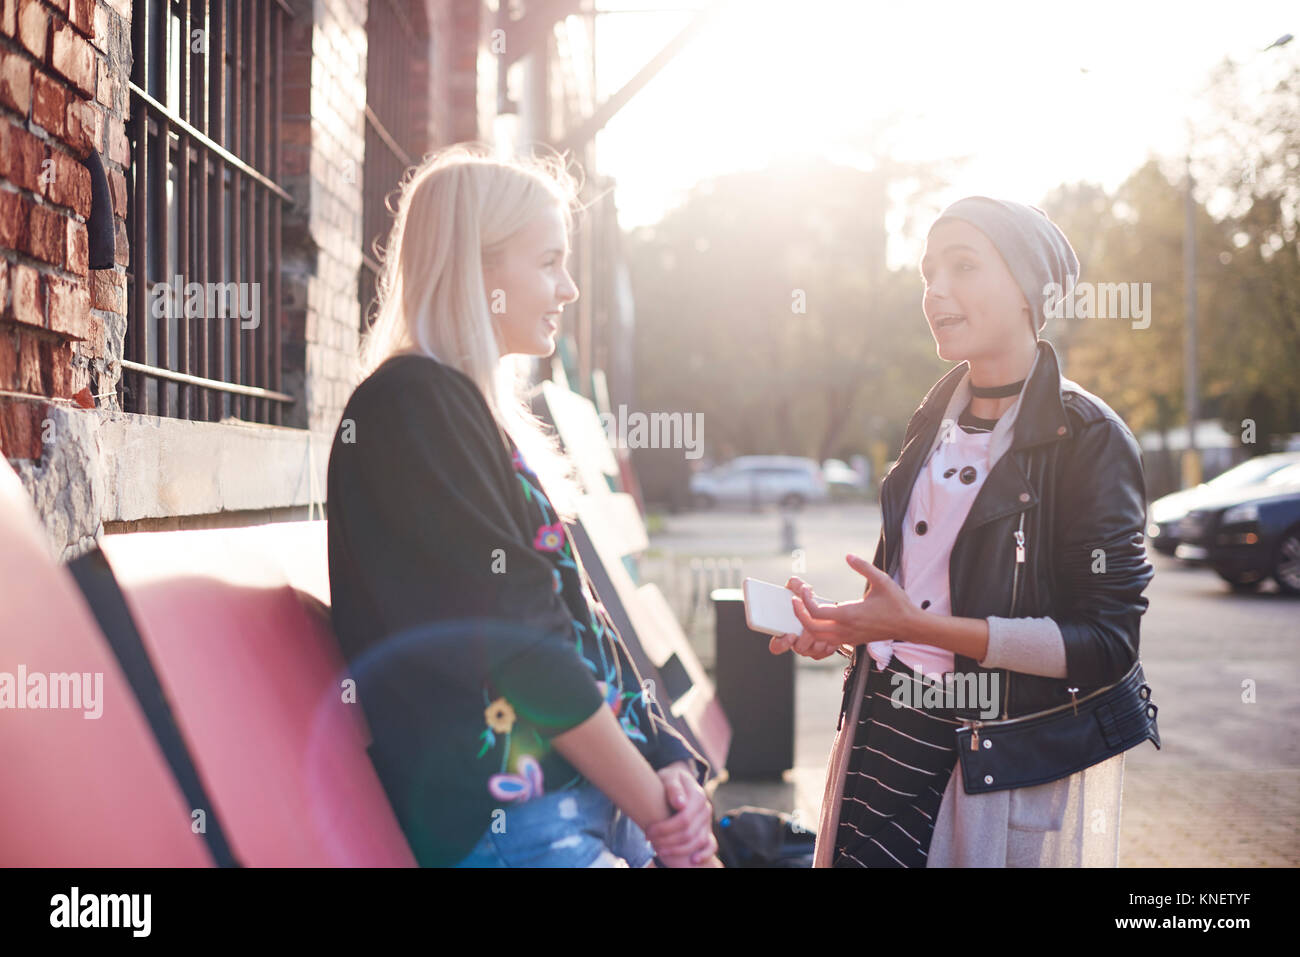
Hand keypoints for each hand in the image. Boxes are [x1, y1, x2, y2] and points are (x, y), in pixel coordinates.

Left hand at [643, 761, 717, 866]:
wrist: (678, 780)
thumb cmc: (670, 779)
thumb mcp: (669, 777)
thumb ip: (673, 788)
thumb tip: (680, 804)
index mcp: (698, 796)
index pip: (683, 819)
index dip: (665, 829)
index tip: (648, 832)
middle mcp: (705, 810)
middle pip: (688, 833)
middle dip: (667, 841)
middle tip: (649, 840)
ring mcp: (707, 821)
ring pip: (697, 842)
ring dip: (678, 850)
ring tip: (659, 850)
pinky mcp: (707, 830)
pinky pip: (712, 845)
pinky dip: (705, 855)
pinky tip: (693, 861)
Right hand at [768, 577, 843, 659]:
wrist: (834, 611)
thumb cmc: (814, 602)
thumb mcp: (804, 593)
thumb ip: (796, 586)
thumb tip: (793, 582)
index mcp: (787, 631)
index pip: (776, 646)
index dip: (781, 644)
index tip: (790, 634)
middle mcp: (797, 642)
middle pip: (798, 649)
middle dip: (805, 639)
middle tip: (810, 628)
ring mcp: (811, 648)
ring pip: (813, 651)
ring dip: (819, 639)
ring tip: (824, 625)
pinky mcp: (824, 650)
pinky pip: (825, 652)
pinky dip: (829, 644)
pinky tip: (832, 631)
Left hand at [786, 554, 918, 647]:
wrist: (909, 625)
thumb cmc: (896, 603)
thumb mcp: (882, 580)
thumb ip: (864, 567)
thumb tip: (848, 556)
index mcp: (849, 614)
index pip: (815, 612)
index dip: (804, 600)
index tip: (805, 589)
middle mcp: (846, 629)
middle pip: (810, 628)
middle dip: (798, 613)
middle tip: (795, 599)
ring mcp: (848, 637)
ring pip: (817, 637)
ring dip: (805, 624)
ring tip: (803, 608)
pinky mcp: (851, 640)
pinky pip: (827, 641)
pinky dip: (817, 632)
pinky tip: (818, 618)